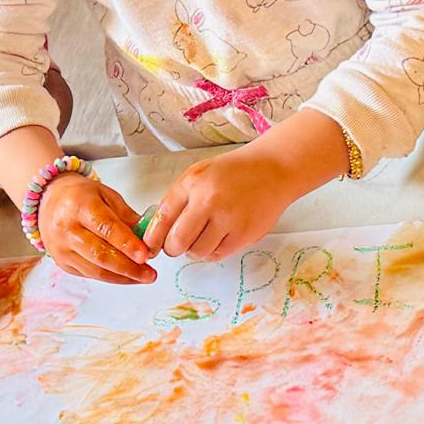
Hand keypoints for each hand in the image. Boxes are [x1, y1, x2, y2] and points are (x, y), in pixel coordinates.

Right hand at [38, 175, 154, 285]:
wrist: (49, 201)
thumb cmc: (82, 196)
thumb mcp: (107, 195)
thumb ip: (127, 217)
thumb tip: (148, 239)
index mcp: (79, 206)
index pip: (105, 228)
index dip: (126, 243)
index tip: (145, 255)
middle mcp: (66, 229)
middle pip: (100, 255)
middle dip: (129, 267)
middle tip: (150, 273)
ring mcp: (61, 249)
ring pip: (96, 270)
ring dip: (123, 277)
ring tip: (144, 276)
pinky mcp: (62, 262)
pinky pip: (90, 275)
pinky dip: (112, 277)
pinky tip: (127, 276)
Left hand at [143, 147, 297, 261]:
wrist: (273, 169)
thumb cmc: (235, 172)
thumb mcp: (200, 173)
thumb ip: (179, 198)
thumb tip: (157, 229)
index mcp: (192, 183)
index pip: (162, 217)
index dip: (152, 237)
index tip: (150, 246)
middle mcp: (209, 200)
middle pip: (177, 242)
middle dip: (172, 248)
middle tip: (176, 246)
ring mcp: (228, 219)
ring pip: (198, 252)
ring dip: (195, 250)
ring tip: (202, 238)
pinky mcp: (245, 234)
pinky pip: (218, 254)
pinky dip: (213, 251)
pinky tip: (218, 238)